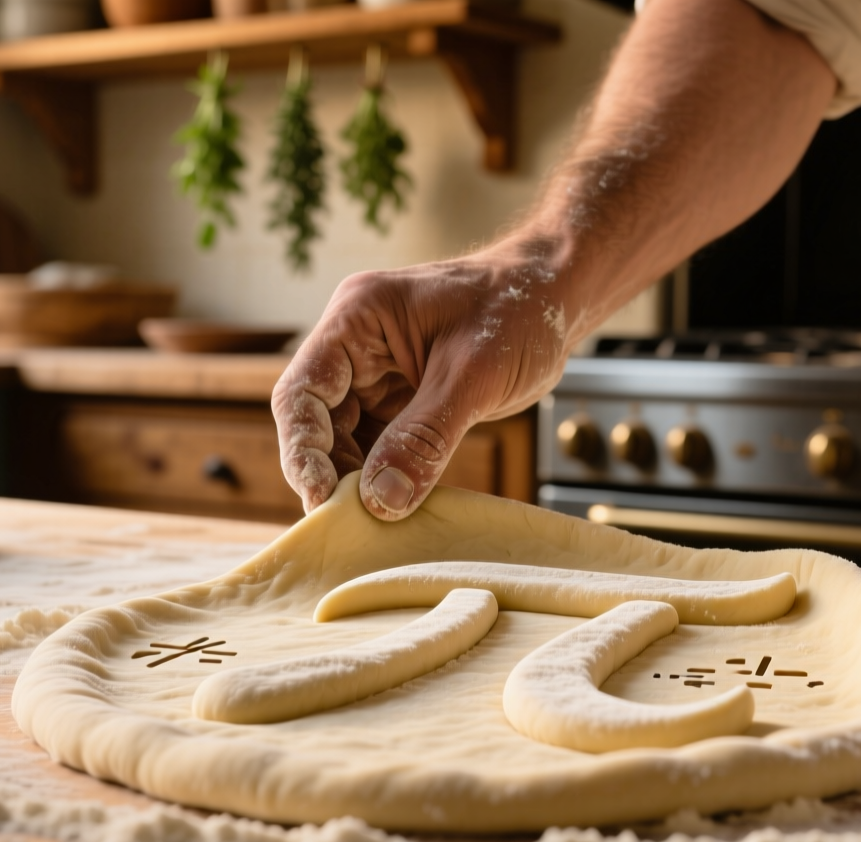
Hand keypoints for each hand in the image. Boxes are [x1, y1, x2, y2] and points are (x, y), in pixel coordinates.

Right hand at [272, 246, 572, 519]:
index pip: (303, 392)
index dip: (303, 450)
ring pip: (344, 439)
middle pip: (316, 422)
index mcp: (357, 318)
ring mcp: (376, 373)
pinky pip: (378, 444)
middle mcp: (356, 345)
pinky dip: (384, 477)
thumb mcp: (474, 374)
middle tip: (349, 526)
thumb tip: (380, 502)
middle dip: (330, 473)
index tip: (321, 499)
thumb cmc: (520, 310)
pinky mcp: (401, 398)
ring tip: (373, 524)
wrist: (557, 298)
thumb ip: (424, 437)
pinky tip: (396, 507)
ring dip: (357, 482)